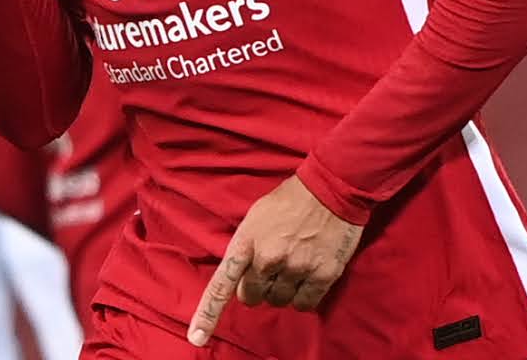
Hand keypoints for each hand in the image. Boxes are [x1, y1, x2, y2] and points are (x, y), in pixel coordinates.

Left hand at [187, 175, 363, 345]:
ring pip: (279, 301)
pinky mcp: (322, 275)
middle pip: (253, 297)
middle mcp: (268, 258)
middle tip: (271, 269)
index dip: (208, 313)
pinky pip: (304, 304)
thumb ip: (246, 248)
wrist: (329, 189)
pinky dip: (303, 296)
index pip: (222, 283)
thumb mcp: (255, 217)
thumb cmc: (289, 201)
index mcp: (246, 241)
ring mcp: (296, 268)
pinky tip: (307, 275)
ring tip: (293, 265)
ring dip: (283, 290)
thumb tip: (243, 275)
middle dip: (258, 288)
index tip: (197, 338)